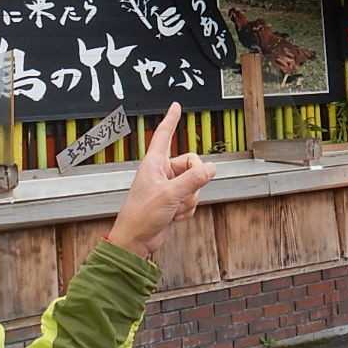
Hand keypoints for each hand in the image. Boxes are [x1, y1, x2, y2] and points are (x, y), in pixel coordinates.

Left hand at [107, 103, 214, 258]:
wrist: (136, 241)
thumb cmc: (141, 214)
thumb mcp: (170, 194)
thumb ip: (193, 180)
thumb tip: (212, 168)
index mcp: (154, 163)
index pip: (164, 135)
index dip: (171, 119)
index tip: (175, 106)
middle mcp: (161, 172)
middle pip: (191, 164)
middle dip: (194, 182)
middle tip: (185, 193)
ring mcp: (168, 187)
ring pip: (194, 184)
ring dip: (189, 199)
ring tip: (174, 209)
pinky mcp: (172, 202)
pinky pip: (191, 199)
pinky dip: (186, 209)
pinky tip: (174, 216)